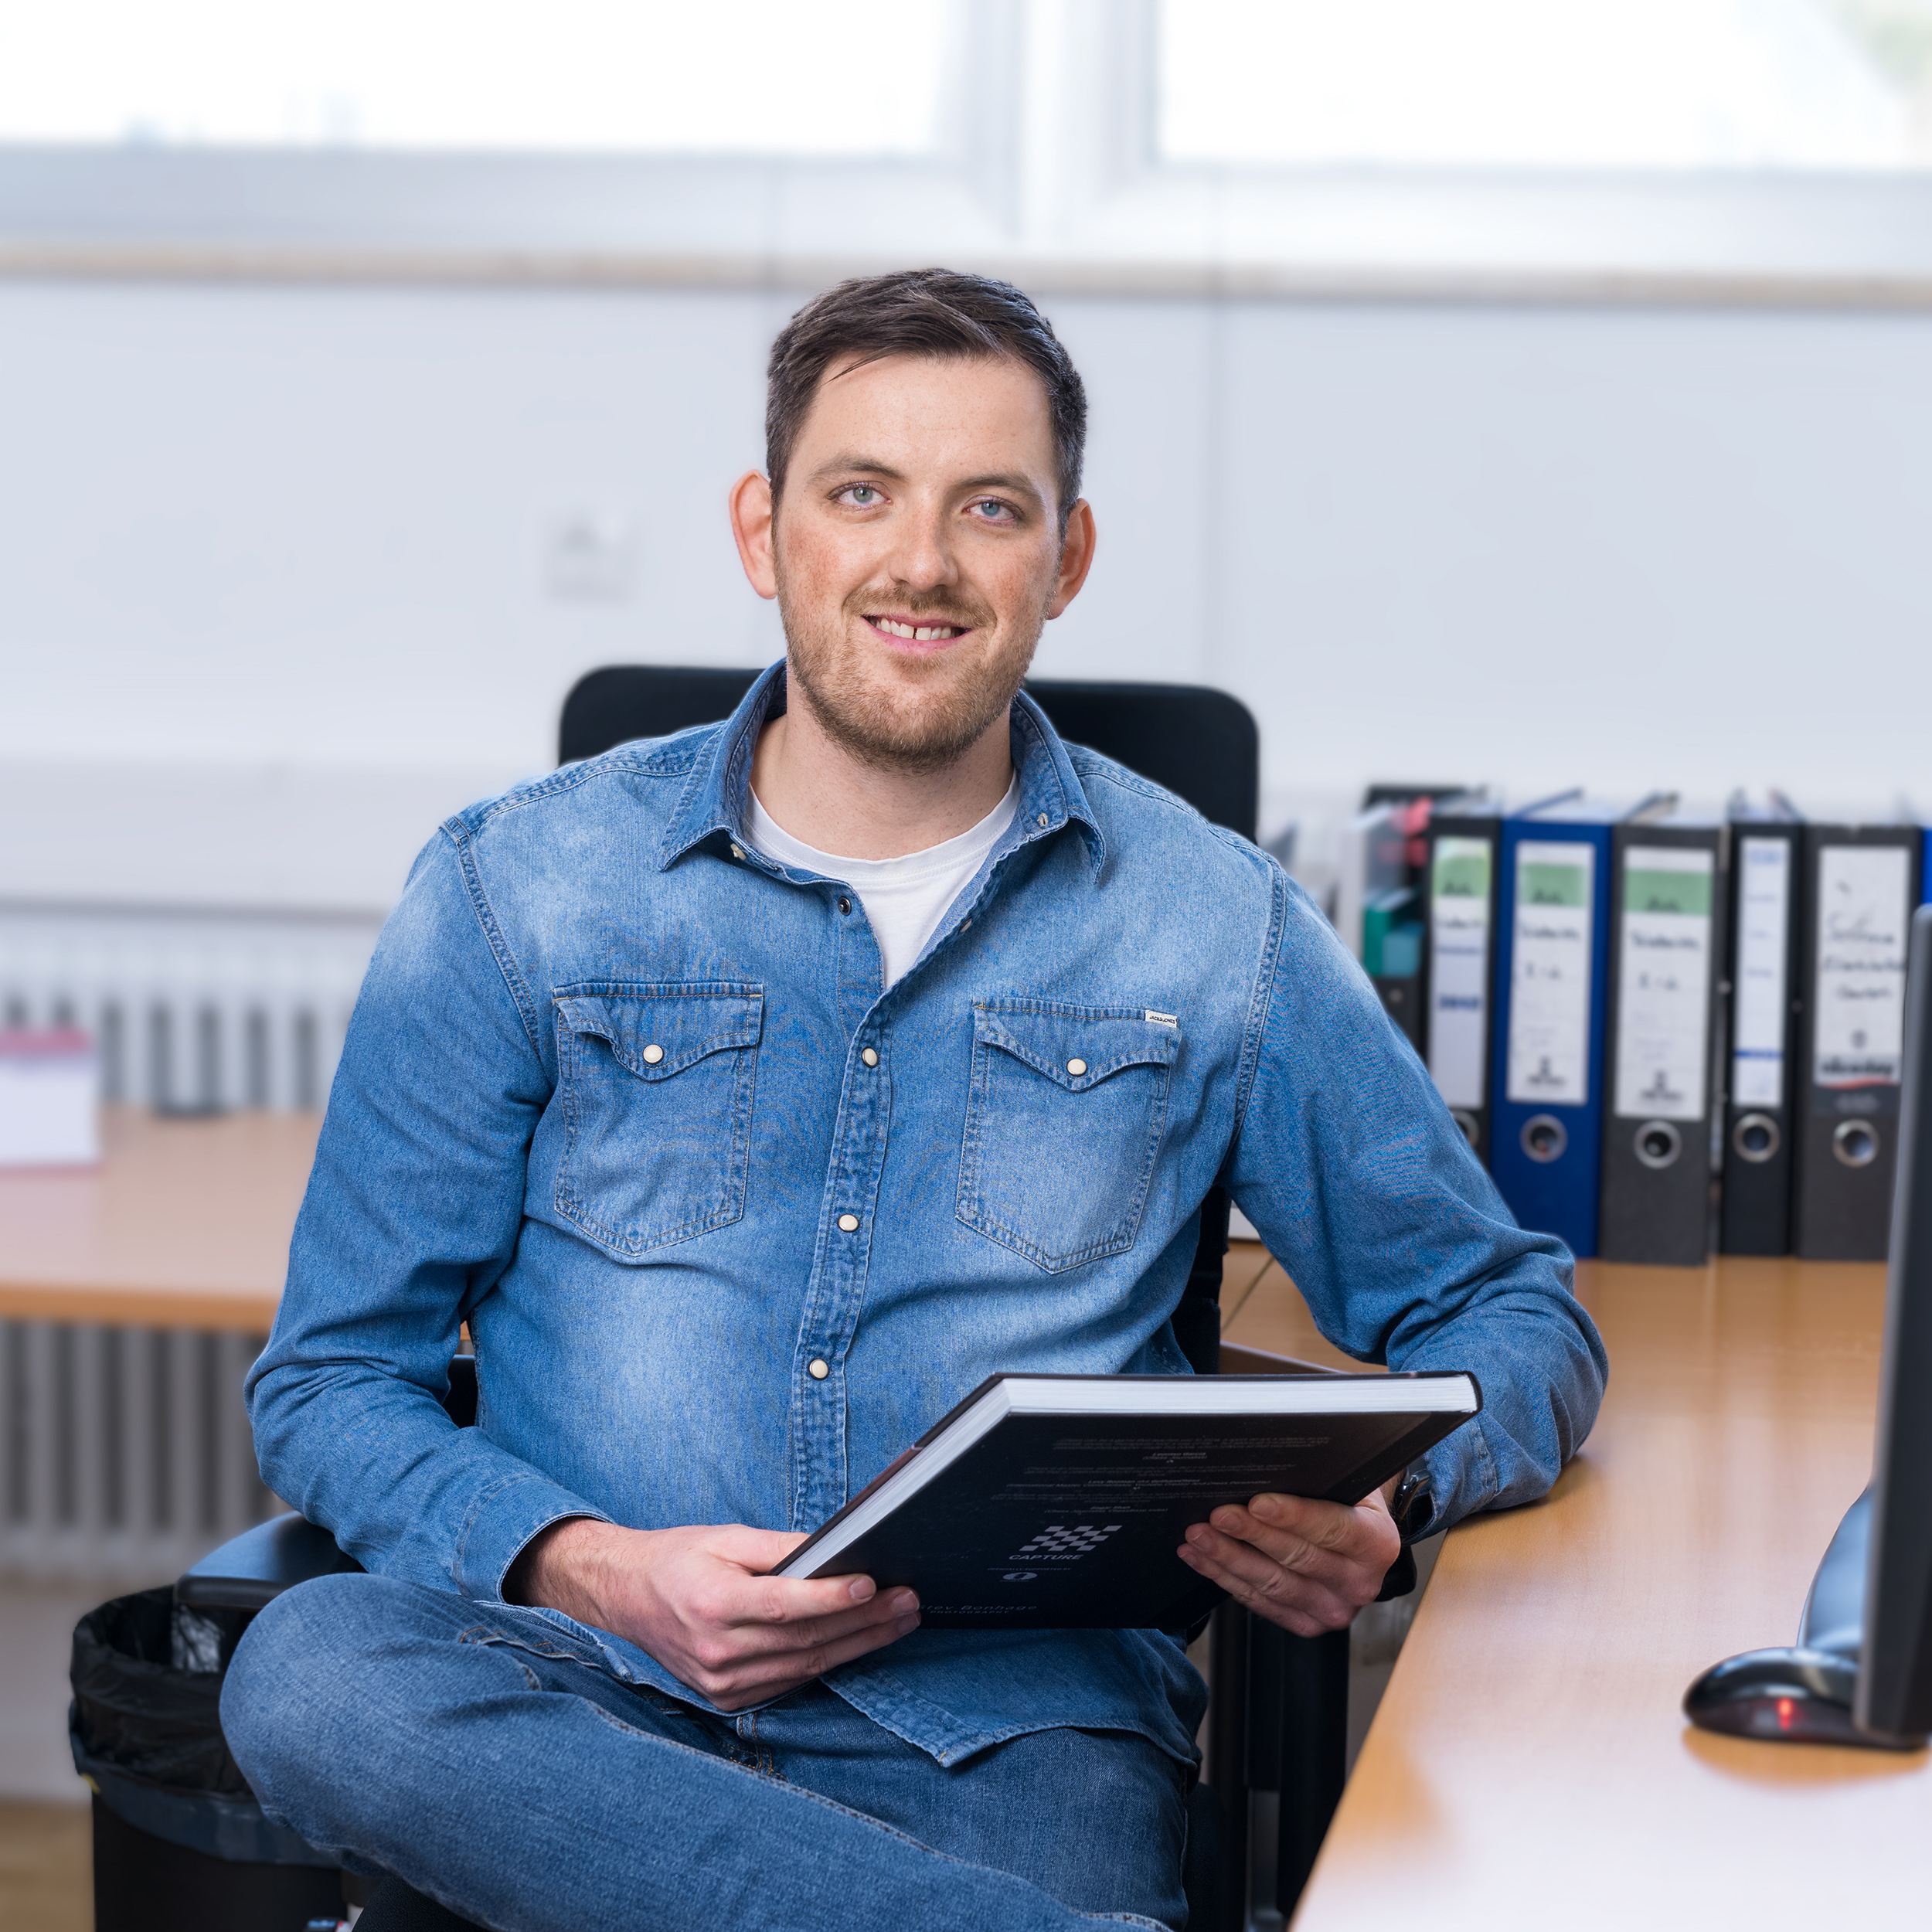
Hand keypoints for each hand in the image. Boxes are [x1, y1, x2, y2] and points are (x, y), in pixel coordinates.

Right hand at [504, 1517, 919, 1711]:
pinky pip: (791, 1681)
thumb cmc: (679, 1558)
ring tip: (901, 1620)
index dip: (833, 1599)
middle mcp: (718, 1652)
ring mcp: (723, 1684)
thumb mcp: (725, 1537)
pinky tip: (861, 1642)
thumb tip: (835, 1550)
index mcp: (713, 1605)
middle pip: (806, 1640)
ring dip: (860, 1645)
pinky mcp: (730, 1699)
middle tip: (909, 1600)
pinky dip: (829, 1662)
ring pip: (807, 1666)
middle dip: (866, 1622)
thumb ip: (779, 1547)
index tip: (875, 1584)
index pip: (785, 1606)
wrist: (627, 1597)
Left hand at [1176, 1487, 1400, 1637]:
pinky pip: (1261, 1602)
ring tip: (1199, 1536)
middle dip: (1250, 1534)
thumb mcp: (1349, 1483)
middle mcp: (1359, 1582)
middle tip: (1217, 1516)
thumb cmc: (1347, 1502)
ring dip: (1229, 1559)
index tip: (1256, 1503)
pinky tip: (1202, 1559)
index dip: (1292, 1515)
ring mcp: (1333, 1609)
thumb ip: (1320, 1476)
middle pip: (1296, 1558)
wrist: (1359, 1542)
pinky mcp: (1307, 1624)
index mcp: (1376, 1542)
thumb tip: (1269, 1460)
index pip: (1332, 1527)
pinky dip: (1226, 1579)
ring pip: (1273, 1584)